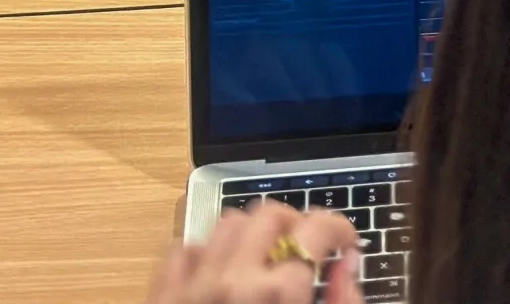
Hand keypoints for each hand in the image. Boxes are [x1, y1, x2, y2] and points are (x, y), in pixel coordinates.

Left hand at [144, 203, 361, 303]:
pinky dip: (203, 254)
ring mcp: (192, 287)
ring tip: (262, 258)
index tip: (345, 246)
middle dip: (294, 224)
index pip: (320, 228)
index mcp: (280, 294)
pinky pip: (181, 251)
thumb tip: (349, 265)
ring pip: (227, 222)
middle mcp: (234, 281)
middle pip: (271, 214)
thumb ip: (343, 301)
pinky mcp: (161, 297)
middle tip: (304, 250)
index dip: (342, 229)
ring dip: (250, 233)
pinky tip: (217, 273)